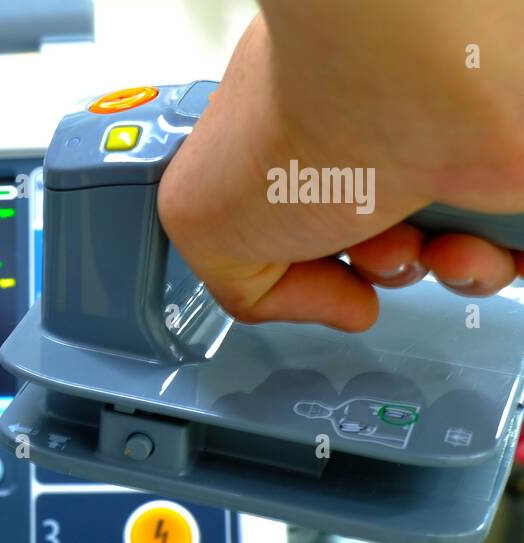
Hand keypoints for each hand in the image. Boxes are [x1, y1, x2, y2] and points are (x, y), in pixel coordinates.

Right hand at [158, 1, 523, 330]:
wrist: (400, 84)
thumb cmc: (298, 118)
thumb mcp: (202, 226)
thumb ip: (246, 289)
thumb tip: (338, 306)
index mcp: (294, 142)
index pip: (301, 227)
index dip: (299, 265)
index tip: (297, 261)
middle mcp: (369, 145)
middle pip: (381, 251)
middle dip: (371, 270)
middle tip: (360, 245)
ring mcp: (439, 157)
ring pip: (449, 258)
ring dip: (435, 274)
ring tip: (417, 246)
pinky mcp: (501, 182)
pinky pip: (509, 255)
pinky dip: (489, 270)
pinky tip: (465, 248)